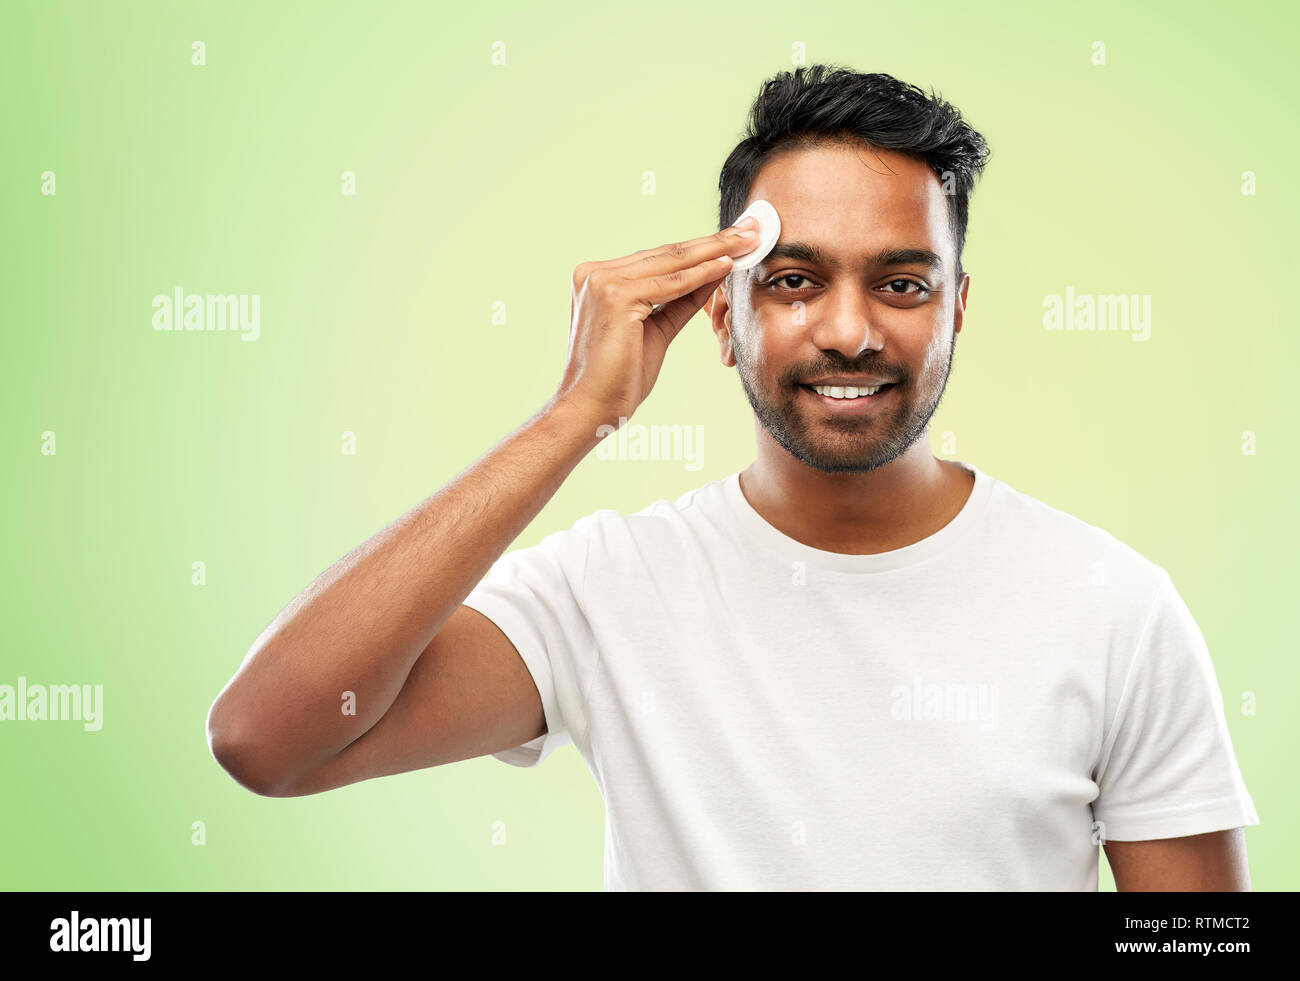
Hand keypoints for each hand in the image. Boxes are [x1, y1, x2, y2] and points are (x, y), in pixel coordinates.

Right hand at [552, 217, 760, 429]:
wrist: (590, 408)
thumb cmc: (618, 377)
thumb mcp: (656, 329)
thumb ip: (680, 300)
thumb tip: (714, 272)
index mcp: (597, 278)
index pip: (657, 258)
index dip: (698, 248)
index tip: (732, 239)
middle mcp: (594, 273)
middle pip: (666, 253)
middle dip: (713, 241)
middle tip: (750, 229)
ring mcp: (601, 281)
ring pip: (670, 262)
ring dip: (714, 250)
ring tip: (747, 241)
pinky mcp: (614, 295)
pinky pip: (669, 284)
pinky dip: (700, 274)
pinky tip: (726, 264)